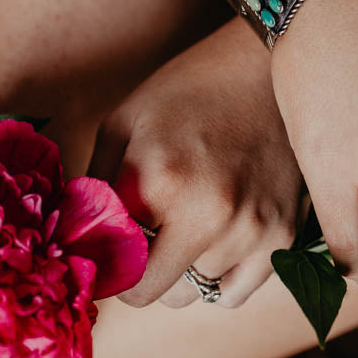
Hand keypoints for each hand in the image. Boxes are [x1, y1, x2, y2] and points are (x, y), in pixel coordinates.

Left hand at [87, 17, 304, 307]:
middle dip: (142, 270)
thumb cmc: (186, 89)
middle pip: (157, 292)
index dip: (108, 264)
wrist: (263, 64)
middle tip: (145, 234)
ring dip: (182, 268)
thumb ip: (94, 189)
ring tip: (185, 222)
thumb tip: (74, 242)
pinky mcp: (283, 233)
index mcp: (161, 182)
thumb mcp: (122, 124)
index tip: (110, 249)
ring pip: (195, 292)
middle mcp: (210, 216)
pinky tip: (213, 243)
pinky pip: (234, 293)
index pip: (118, 272)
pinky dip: (218, 279)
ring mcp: (252, 229)